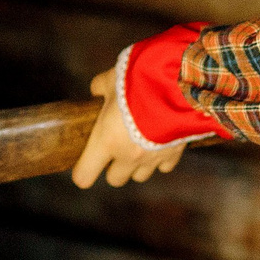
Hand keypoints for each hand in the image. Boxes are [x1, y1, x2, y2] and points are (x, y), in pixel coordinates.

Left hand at [70, 68, 187, 187]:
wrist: (176, 86)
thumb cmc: (138, 83)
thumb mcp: (111, 79)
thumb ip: (99, 88)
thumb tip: (96, 91)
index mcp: (106, 141)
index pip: (84, 176)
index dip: (82, 172)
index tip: (84, 164)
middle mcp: (127, 155)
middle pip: (114, 179)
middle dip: (113, 167)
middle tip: (115, 148)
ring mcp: (151, 158)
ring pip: (139, 176)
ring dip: (136, 165)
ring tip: (138, 145)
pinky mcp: (173, 155)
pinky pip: (164, 167)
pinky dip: (161, 158)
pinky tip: (160, 142)